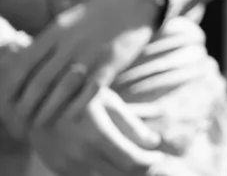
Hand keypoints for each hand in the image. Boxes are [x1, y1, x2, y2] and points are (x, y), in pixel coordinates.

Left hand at [0, 0, 159, 131]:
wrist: (133, 1)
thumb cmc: (94, 16)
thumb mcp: (65, 22)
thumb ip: (44, 44)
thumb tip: (16, 66)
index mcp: (55, 31)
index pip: (22, 65)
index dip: (10, 88)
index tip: (5, 103)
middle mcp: (70, 43)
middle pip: (39, 81)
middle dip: (25, 106)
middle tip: (18, 121)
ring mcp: (91, 54)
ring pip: (62, 90)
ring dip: (47, 112)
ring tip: (37, 125)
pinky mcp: (111, 64)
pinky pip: (90, 92)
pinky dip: (76, 108)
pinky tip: (67, 119)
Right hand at [28, 91, 164, 175]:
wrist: (35, 100)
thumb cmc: (79, 94)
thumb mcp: (108, 102)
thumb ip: (132, 124)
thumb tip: (154, 142)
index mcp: (97, 136)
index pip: (131, 161)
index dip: (149, 161)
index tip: (157, 156)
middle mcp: (81, 155)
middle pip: (119, 175)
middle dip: (138, 170)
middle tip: (147, 159)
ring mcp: (67, 164)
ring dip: (118, 172)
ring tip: (128, 159)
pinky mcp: (57, 168)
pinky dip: (100, 171)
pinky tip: (108, 159)